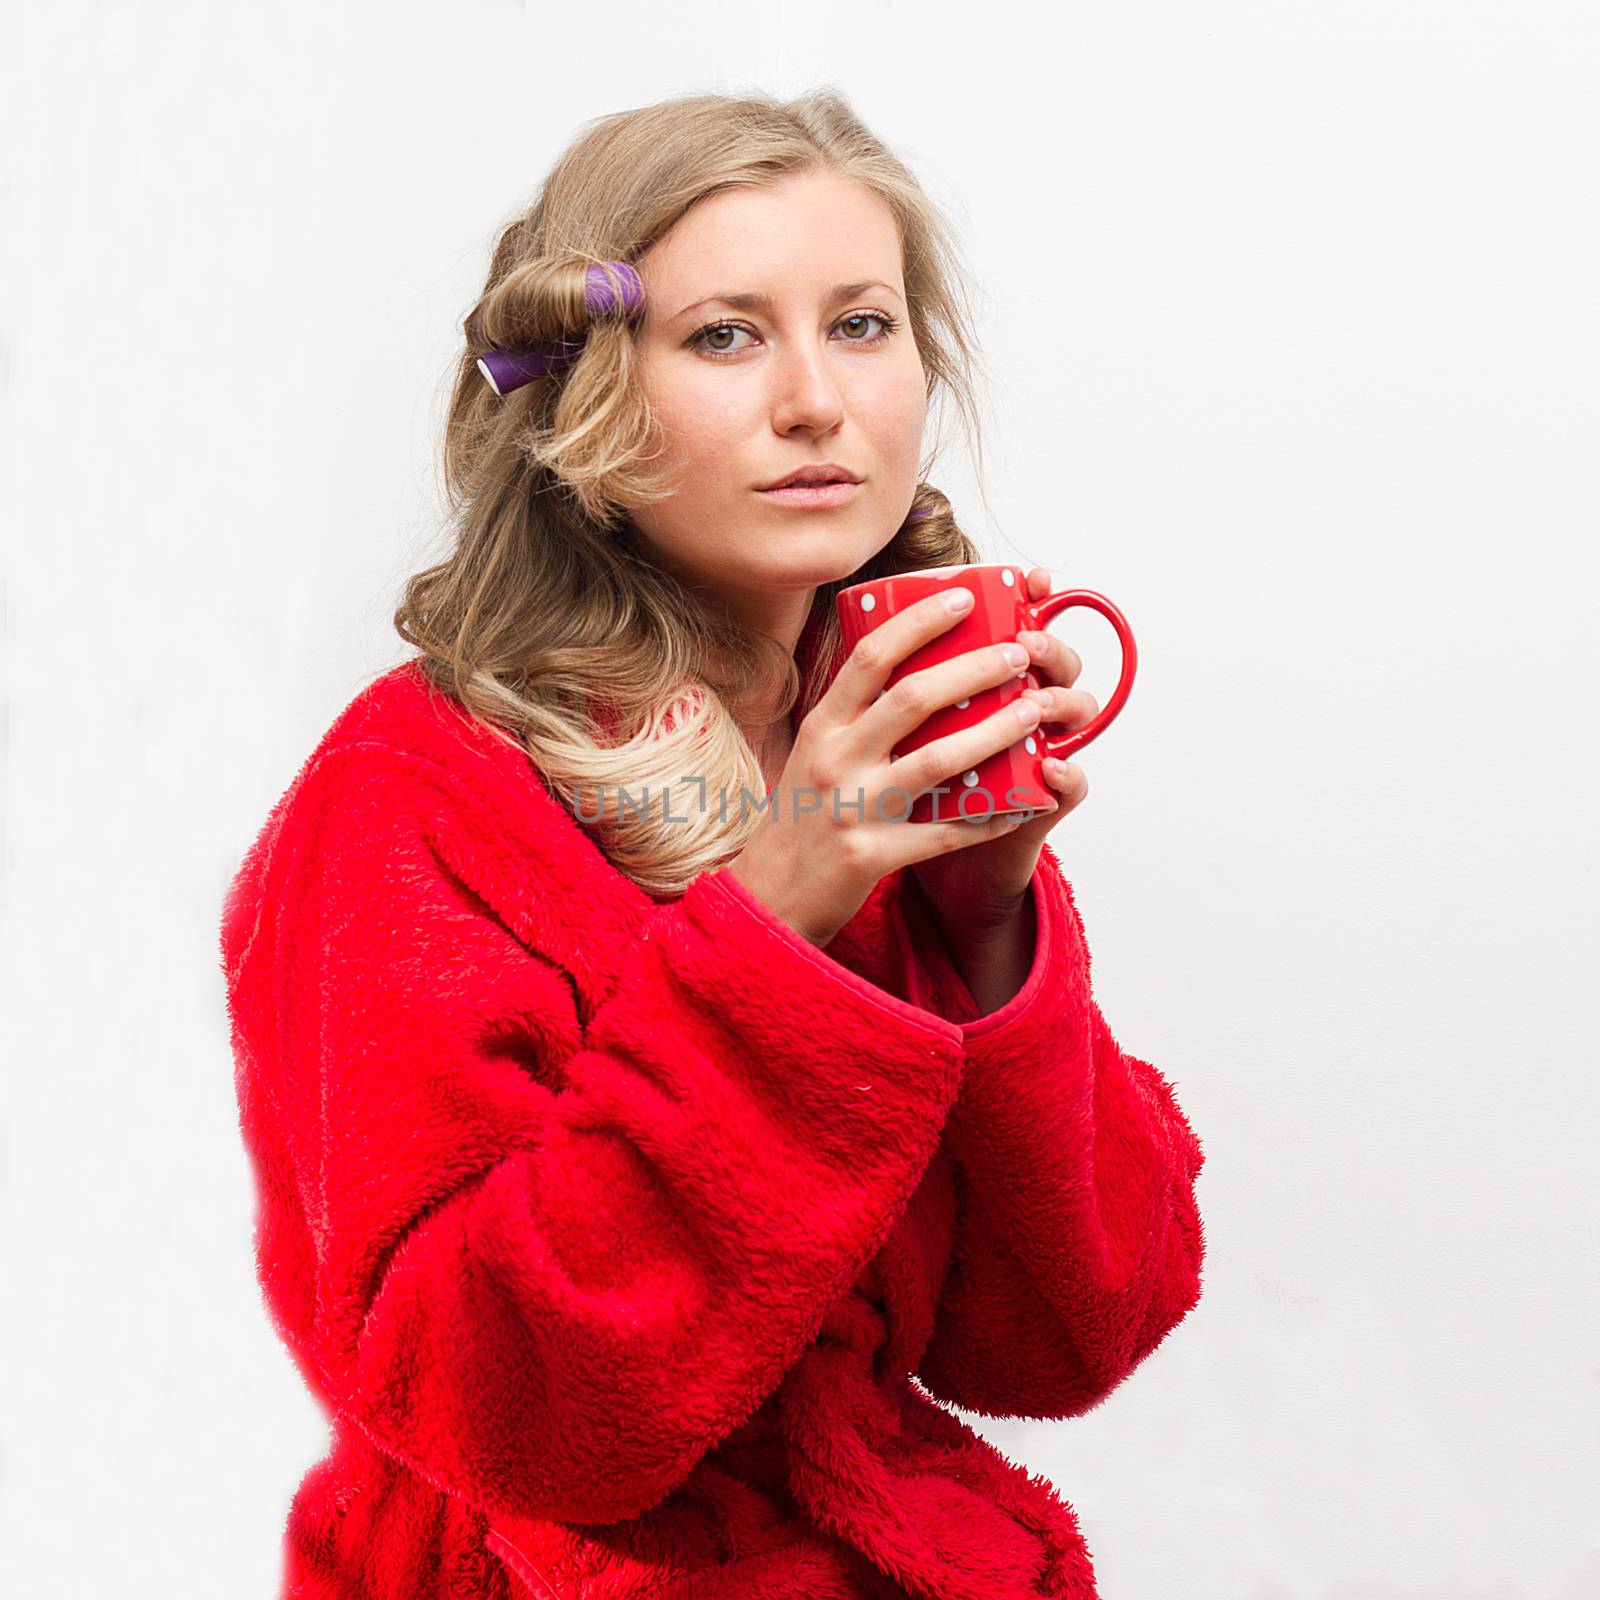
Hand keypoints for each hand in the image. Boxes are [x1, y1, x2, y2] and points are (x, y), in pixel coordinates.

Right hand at [726, 582, 1065, 948]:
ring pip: (939, 760)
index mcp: (822, 726)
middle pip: (914, 697)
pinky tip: (1020, 806)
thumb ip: (855, 716)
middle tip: (1020, 654)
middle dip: (976, 669)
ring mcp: (853, 809)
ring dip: (995, 733)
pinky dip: (987, 818)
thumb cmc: (802, 819)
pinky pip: (944, 833)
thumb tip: (914, 666)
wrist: (767, 898)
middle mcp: (835, 759)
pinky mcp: (871, 856)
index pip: (870, 656)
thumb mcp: (814, 754)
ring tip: (1034, 713)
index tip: (964, 598)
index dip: (920, 621)